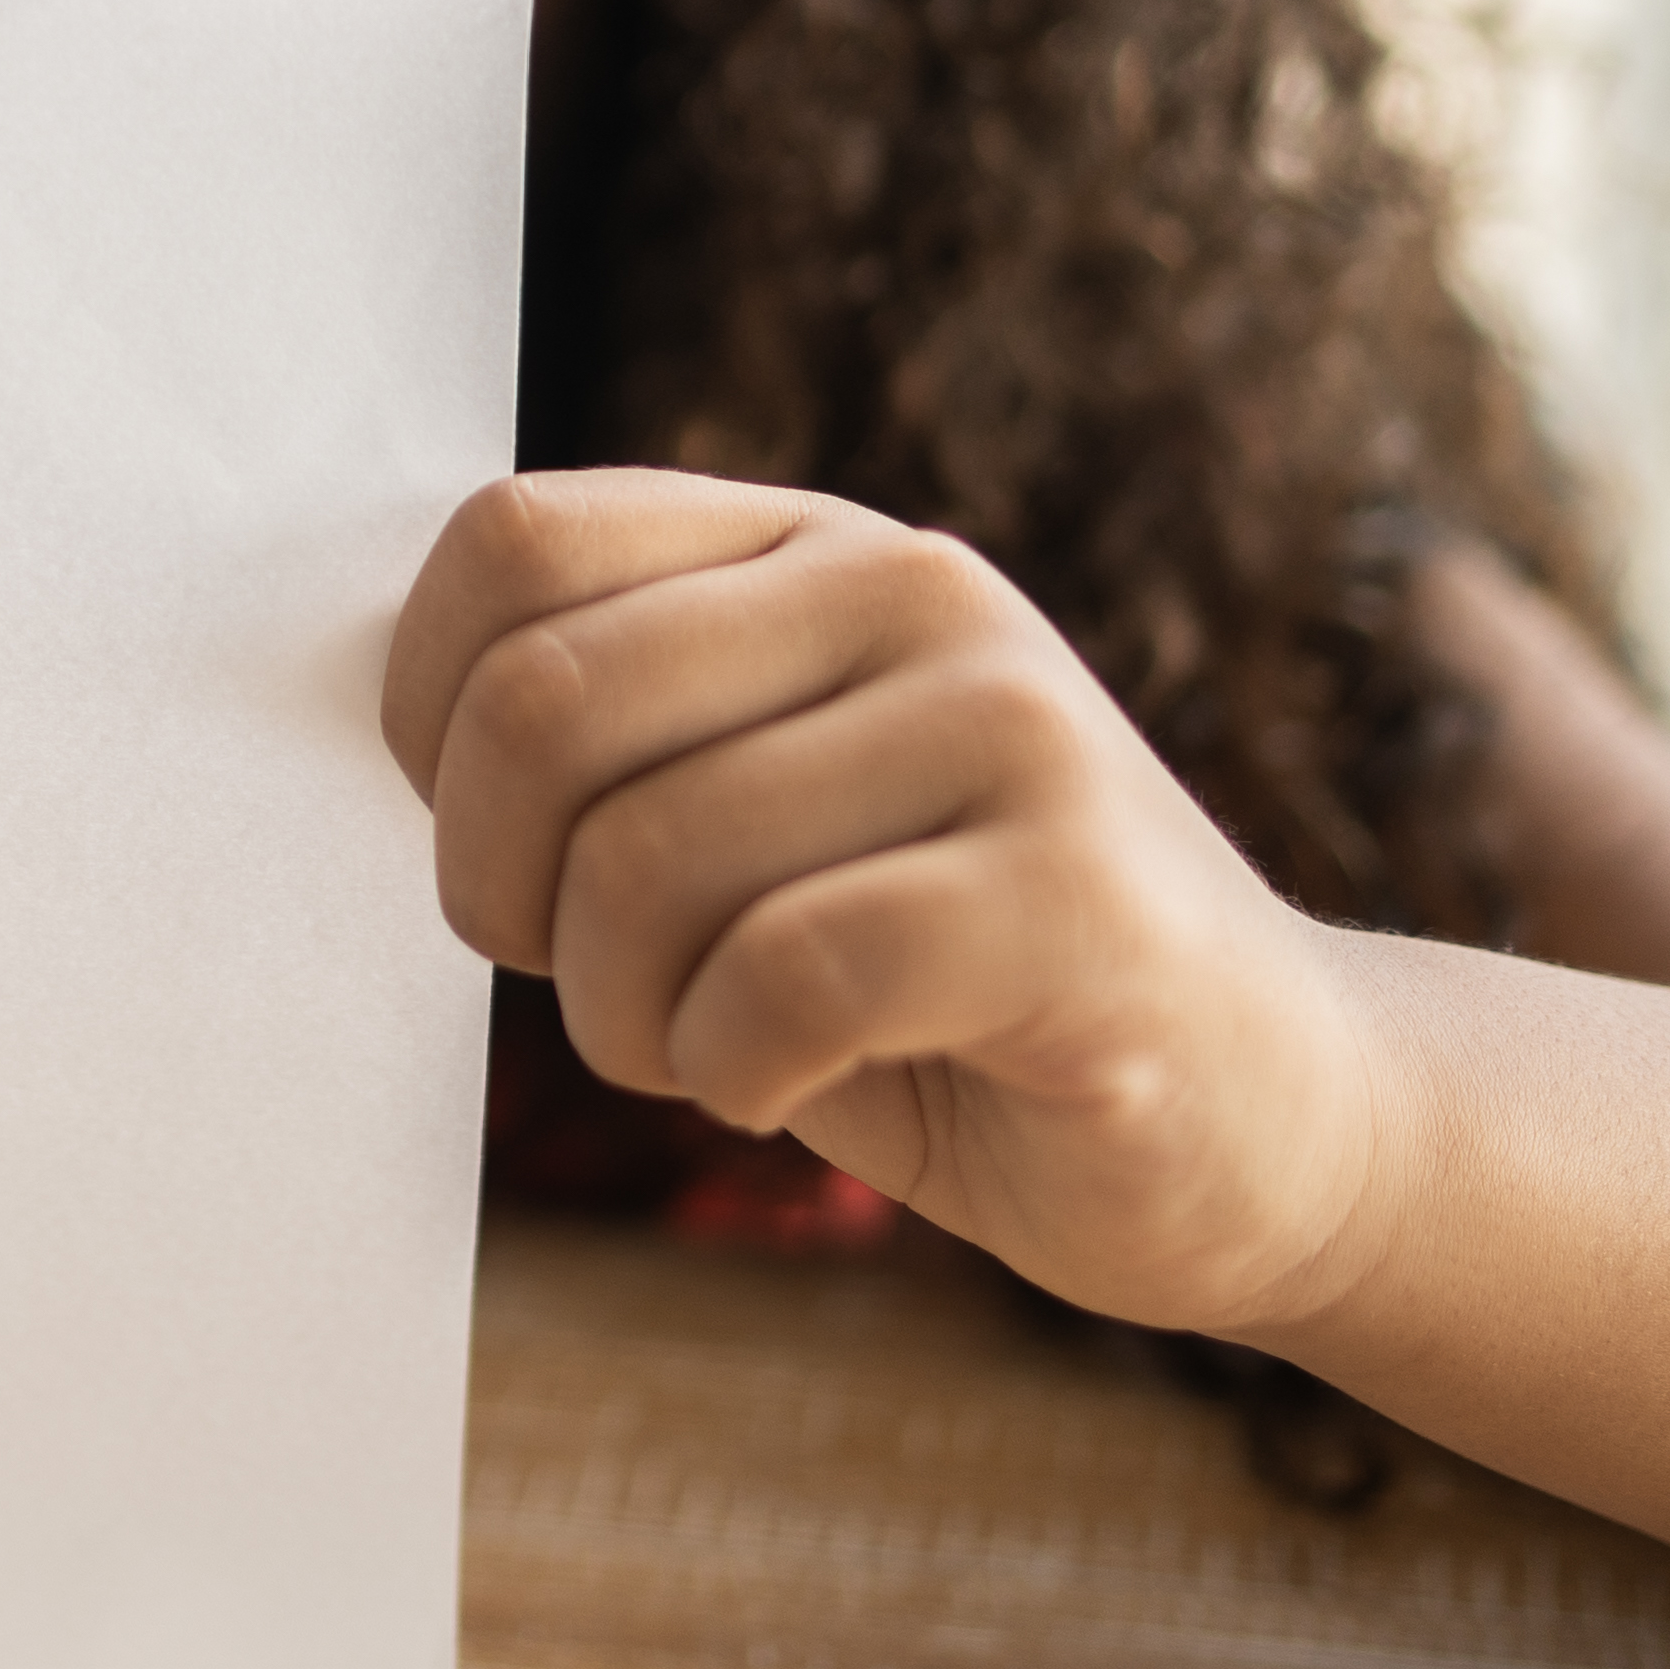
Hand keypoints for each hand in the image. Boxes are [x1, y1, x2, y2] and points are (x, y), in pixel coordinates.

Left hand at [383, 469, 1406, 1338]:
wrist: (1268, 1121)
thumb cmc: (940, 989)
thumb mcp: (753, 817)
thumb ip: (608, 739)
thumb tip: (401, 719)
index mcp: (811, 547)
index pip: (508, 546)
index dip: (428, 728)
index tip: (501, 859)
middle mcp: (914, 591)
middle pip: (542, 706)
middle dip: (507, 895)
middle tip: (598, 987)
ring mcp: (1012, 727)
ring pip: (645, 860)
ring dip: (625, 1018)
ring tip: (713, 1051)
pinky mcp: (1076, 895)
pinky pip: (780, 978)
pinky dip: (733, 1074)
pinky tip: (791, 1089)